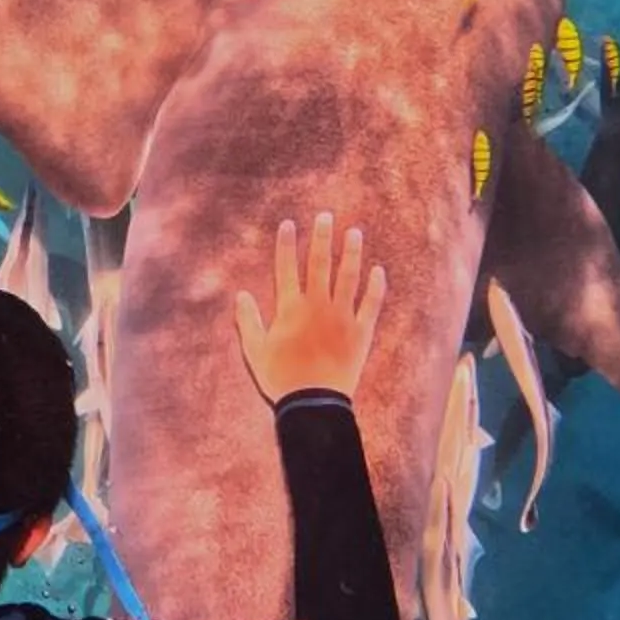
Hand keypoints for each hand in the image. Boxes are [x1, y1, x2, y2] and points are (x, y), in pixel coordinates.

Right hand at [234, 214, 385, 402]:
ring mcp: (341, 316)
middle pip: (320, 263)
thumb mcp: (255, 350)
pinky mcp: (361, 332)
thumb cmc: (281, 377)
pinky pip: (371, 304)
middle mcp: (317, 305)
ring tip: (354, 233)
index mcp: (290, 308)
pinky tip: (379, 271)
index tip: (289, 224)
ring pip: (348, 277)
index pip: (286, 267)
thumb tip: (241, 294)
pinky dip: (376, 287)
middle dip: (322, 237)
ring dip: (351, 253)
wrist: (313, 403)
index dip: (287, 244)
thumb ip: (248, 320)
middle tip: (326, 216)